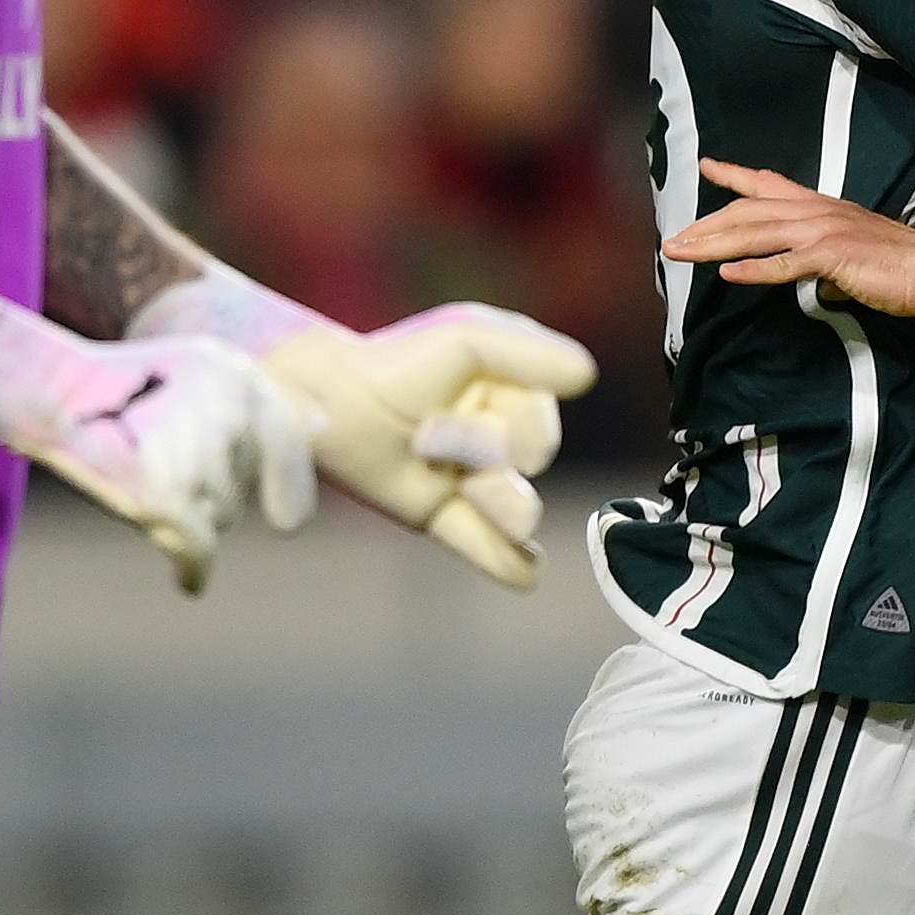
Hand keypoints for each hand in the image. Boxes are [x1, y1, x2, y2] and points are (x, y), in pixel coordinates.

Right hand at [38, 334, 321, 593]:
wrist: (50, 387)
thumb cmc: (115, 386)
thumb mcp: (191, 371)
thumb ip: (246, 415)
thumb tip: (292, 511)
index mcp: (236, 375)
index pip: (284, 439)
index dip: (288, 484)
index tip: (287, 520)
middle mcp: (230, 410)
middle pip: (240, 485)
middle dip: (210, 491)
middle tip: (155, 465)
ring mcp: (201, 454)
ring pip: (220, 516)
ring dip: (188, 514)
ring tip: (137, 478)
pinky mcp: (165, 497)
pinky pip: (199, 549)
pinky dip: (193, 568)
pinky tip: (190, 583)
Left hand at [266, 303, 598, 588]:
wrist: (326, 404)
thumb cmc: (398, 364)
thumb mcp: (466, 341)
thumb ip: (528, 354)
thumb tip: (587, 374)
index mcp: (513, 390)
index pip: (537, 429)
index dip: (500, 426)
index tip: (445, 411)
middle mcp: (498, 436)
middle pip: (527, 468)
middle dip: (483, 453)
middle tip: (426, 437)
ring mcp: (472, 479)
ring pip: (517, 513)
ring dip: (503, 508)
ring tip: (468, 489)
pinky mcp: (440, 513)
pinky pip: (488, 548)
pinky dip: (509, 563)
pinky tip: (524, 572)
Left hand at [667, 161, 914, 315]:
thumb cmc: (898, 261)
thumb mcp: (853, 249)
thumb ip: (825, 257)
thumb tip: (814, 277)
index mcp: (820, 207)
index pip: (768, 185)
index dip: (735, 176)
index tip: (708, 167)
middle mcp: (814, 212)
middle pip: (748, 212)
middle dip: (706, 225)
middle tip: (673, 240)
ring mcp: (821, 232)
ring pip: (755, 234)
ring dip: (713, 244)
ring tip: (681, 253)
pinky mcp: (830, 256)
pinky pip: (784, 264)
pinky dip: (754, 269)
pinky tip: (728, 274)